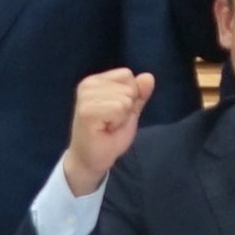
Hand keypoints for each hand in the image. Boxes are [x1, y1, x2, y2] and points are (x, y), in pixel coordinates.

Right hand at [61, 68, 152, 195]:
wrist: (92, 159)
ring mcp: (85, 97)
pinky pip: (118, 109)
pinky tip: (105, 129)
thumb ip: (139, 94)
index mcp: (96, 81)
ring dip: (122, 117)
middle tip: (111, 122)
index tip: (116, 112)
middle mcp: (88, 84)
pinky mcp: (86, 111)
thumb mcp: (130, 111)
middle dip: (126, 108)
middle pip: (128, 86)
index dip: (130, 95)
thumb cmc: (109, 135)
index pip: (126, 75)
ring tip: (107, 126)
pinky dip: (117, 122)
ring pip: (125, 99)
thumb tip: (149, 77)